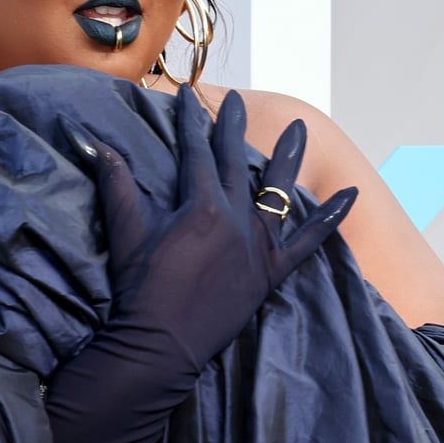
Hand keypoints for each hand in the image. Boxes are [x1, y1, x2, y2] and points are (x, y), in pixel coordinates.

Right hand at [32, 89, 356, 442]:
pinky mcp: (270, 273)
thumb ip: (116, 183)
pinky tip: (350, 196)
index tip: (188, 94)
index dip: (190, 120)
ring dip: (289, 158)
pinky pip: (308, 243)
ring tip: (301, 129)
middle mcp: (235, 218)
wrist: (161, 347)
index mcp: (200, 205)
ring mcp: (258, 246)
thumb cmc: (139, 291)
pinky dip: (330, 219)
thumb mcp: (126, 232)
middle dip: (233, 128)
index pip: (195, 151)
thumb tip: (92, 141)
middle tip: (235, 101)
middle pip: (236, 162)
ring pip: (279, 192)